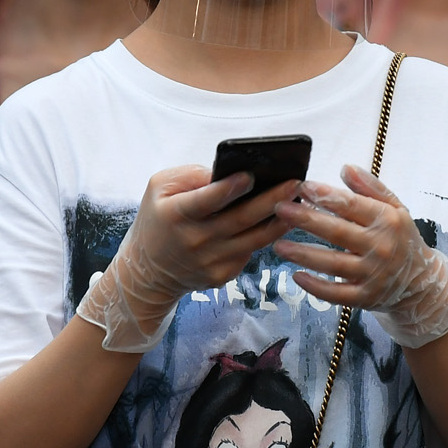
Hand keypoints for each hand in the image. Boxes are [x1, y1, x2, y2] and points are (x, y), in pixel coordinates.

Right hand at [76, 165, 295, 351]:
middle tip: (295, 183)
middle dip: (271, 200)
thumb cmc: (158, 219)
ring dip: (279, 220)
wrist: (148, 271)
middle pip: (240, 219)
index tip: (250, 175)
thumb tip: (228, 172)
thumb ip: (191, 176)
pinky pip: (249, 252)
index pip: (207, 200)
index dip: (229, 188)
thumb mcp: (159, 188)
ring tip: (298, 202)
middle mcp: (195, 240)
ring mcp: (210, 262)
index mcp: (177, 214)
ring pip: (254, 239)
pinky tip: (282, 221)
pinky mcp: (221, 275)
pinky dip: (267, 236)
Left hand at [273, 164, 447, 348]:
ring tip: (278, 245)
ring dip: (303, 254)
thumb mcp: (395, 208)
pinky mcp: (365, 298)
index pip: (352, 205)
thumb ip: (371, 187)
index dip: (326, 195)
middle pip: (337, 232)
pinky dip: (316, 287)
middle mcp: (380, 248)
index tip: (303, 187)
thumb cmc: (401, 239)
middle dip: (306, 220)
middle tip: (280, 209)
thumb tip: (345, 168)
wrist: (422, 283)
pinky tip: (296, 276)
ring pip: (332, 264)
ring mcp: (373, 275)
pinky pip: (336, 293)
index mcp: (387, 221)